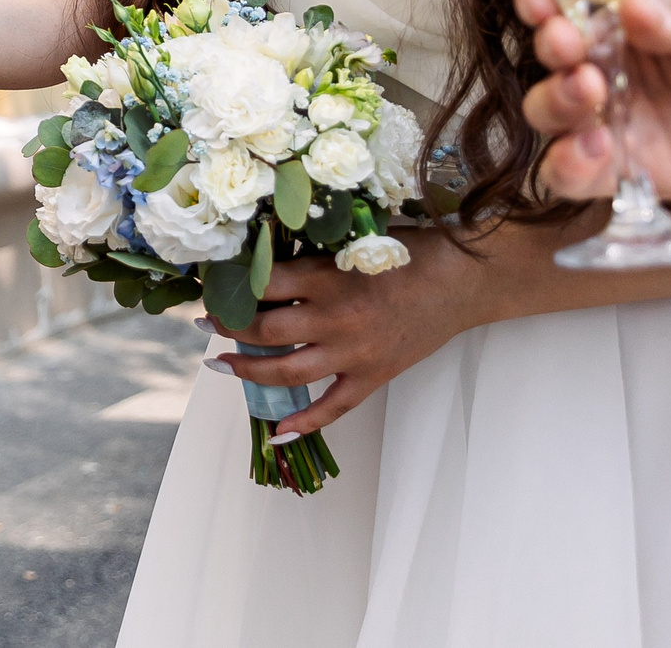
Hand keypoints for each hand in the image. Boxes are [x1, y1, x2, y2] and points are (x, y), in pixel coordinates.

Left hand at [207, 230, 484, 436]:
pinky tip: (276, 429)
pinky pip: (333, 408)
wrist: (461, 281)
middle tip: (208, 322)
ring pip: (287, 371)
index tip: (213, 284)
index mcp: (328, 277)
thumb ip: (311, 257)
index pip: (262, 284)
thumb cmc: (407, 251)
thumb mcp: (351, 242)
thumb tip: (261, 261)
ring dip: (247, 369)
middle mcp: (335, 319)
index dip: (231, 285)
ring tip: (220, 363)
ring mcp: (354, 353)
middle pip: (265, 330)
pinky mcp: (373, 376)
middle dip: (228, 327)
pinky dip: (304, 422)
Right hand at [516, 0, 670, 200]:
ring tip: (588, 95)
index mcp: (627, 17)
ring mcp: (616, 118)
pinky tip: (593, 151)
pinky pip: (574, 176)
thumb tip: (635, 9)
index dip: (541, 1)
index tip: (539, 2)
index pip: (565, 3)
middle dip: (551, 52)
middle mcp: (611, 65)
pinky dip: (566, 166)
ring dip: (553, 102)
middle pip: (549, 60)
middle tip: (572, 50)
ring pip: (549, 114)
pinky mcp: (631, 169)